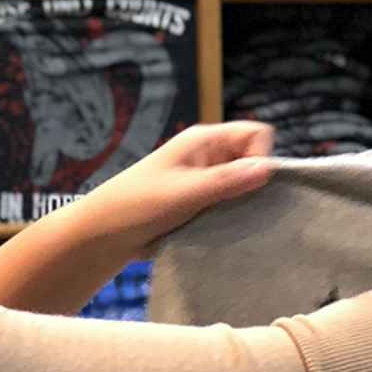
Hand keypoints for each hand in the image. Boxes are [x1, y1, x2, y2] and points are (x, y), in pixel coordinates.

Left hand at [77, 121, 275, 258]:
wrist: (104, 236)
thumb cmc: (137, 205)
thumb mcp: (185, 192)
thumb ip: (226, 181)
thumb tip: (267, 169)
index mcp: (204, 142)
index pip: (255, 135)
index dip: (262, 157)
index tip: (253, 187)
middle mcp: (208, 158)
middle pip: (252, 162)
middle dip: (254, 186)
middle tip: (244, 211)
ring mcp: (204, 182)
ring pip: (242, 189)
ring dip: (241, 207)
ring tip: (231, 226)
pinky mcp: (200, 206)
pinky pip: (229, 208)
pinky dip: (230, 220)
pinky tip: (223, 235)